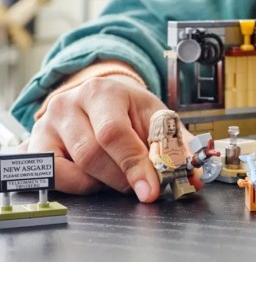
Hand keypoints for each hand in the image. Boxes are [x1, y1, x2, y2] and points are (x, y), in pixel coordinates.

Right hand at [19, 74, 198, 201]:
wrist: (100, 100)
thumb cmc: (130, 112)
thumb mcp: (156, 119)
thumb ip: (176, 146)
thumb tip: (194, 176)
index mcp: (103, 91)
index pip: (114, 133)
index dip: (135, 165)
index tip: (151, 190)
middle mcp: (69, 102)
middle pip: (93, 154)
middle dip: (122, 177)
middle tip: (138, 183)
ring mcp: (47, 123)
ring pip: (75, 168)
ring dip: (103, 181)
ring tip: (118, 173)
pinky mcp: (35, 144)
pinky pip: (54, 177)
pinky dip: (78, 185)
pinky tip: (93, 176)